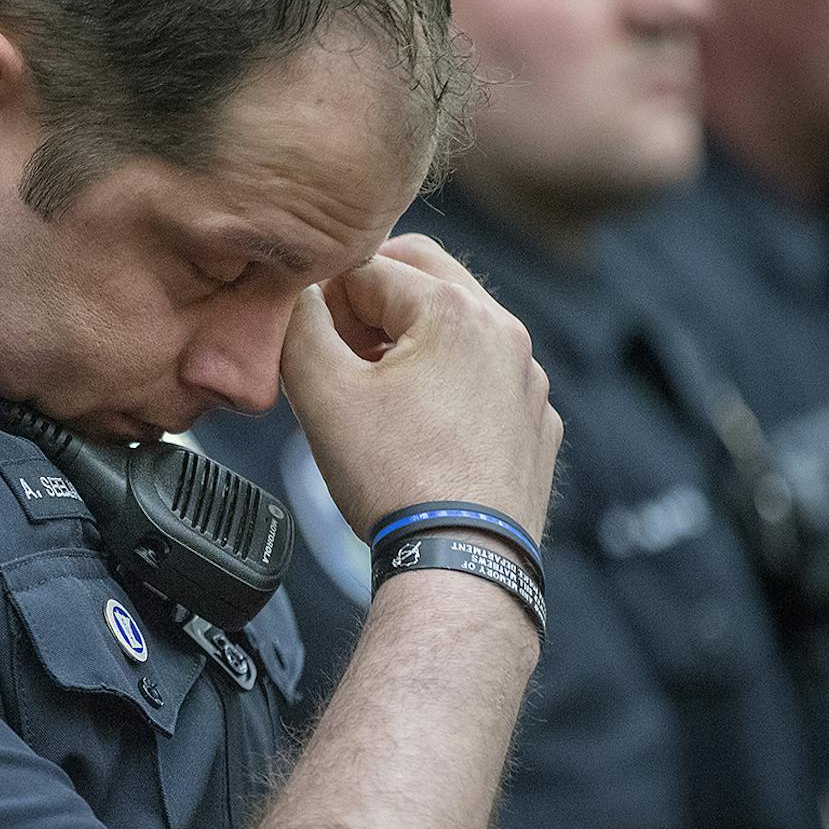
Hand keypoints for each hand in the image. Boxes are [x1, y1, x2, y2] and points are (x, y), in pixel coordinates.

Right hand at [281, 231, 559, 541]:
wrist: (462, 563)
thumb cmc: (397, 480)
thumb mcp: (322, 392)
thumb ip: (298, 324)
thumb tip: (294, 296)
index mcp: (455, 311)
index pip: (370, 265)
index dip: (323, 296)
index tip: (304, 336)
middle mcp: (505, 334)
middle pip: (424, 279)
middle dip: (370, 303)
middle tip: (334, 346)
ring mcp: (527, 381)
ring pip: (456, 329)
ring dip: (406, 341)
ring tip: (369, 390)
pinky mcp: (534, 423)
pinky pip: (483, 378)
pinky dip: (445, 383)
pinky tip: (416, 427)